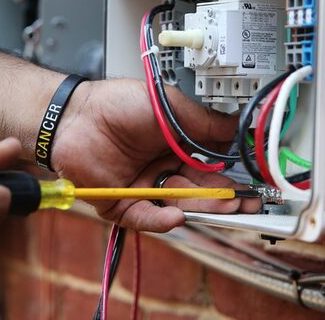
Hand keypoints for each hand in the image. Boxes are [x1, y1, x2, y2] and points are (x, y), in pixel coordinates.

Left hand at [52, 79, 260, 231]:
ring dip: (200, 209)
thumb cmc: (115, 104)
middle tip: (245, 204)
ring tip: (222, 209)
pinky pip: (144, 218)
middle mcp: (161, 169)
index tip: (251, 184)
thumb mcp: (169, 107)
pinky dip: (161, 221)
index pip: (210, 168)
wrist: (73, 116)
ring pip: (177, 205)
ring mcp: (142, 187)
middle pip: (198, 191)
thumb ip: (204, 122)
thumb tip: (238, 128)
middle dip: (223, 199)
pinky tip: (177, 218)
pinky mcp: (120, 204)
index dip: (230, 177)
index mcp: (175, 146)